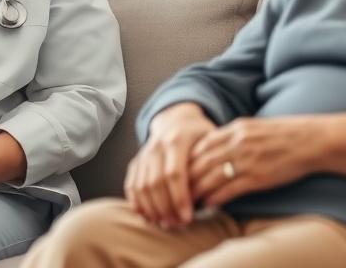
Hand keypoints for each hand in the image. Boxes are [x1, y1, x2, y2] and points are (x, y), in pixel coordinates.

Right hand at [124, 102, 215, 228]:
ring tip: (166, 224)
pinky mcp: (136, 162)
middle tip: (177, 225)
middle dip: (166, 208)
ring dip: (152, 209)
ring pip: (142, 186)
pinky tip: (148, 216)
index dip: (180, 198)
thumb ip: (211, 162)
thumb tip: (214, 191)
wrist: (177, 120)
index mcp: (177, 139)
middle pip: (156, 183)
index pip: (175, 173)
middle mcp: (156, 145)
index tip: (188, 218)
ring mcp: (144, 153)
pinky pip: (131, 185)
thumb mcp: (211, 140)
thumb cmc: (200, 136)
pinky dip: (137, 203)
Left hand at [188, 113, 345, 206]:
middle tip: (175, 189)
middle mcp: (237, 142)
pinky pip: (229, 189)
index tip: (179, 170)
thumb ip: (234, 135)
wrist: (312, 140)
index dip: (188, 159)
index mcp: (236, 128)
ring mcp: (246, 160)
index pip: (201, 144)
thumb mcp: (255, 127)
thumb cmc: (285, 134)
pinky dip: (216, 197)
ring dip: (196, 190)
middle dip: (186, 177)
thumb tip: (216, 145)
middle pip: (201, 161)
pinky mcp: (257, 177)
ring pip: (211, 176)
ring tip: (187, 201)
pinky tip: (208, 204)